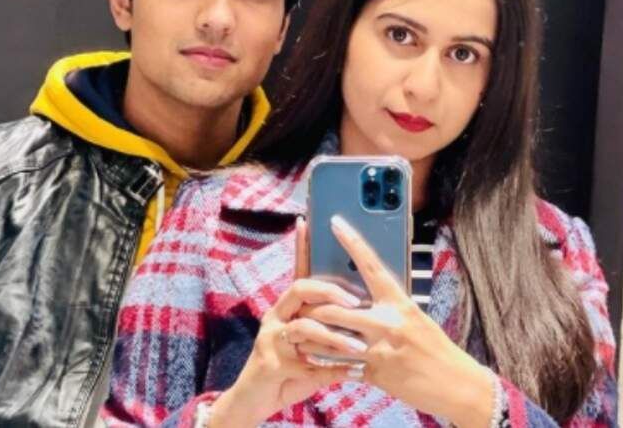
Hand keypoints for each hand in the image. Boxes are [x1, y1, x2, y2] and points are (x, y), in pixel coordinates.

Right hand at [210, 220, 369, 427]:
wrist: (257, 400)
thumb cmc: (290, 369)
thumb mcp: (312, 346)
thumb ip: (332, 330)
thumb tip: (366, 315)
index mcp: (287, 307)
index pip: (298, 270)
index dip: (301, 246)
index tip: (307, 221)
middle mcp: (277, 316)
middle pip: (301, 289)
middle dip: (331, 292)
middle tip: (357, 302)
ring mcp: (272, 338)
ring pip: (305, 325)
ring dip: (336, 337)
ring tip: (359, 348)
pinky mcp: (273, 362)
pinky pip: (308, 362)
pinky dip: (334, 369)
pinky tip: (354, 373)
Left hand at [297, 216, 497, 427]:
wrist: (456, 385)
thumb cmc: (436, 348)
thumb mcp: (415, 319)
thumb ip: (390, 306)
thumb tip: (366, 293)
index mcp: (400, 303)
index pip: (371, 265)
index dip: (351, 242)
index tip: (334, 222)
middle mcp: (388, 322)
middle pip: (336, 308)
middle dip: (313, 307)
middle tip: (300, 303)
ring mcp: (380, 349)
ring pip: (332, 337)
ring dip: (312, 335)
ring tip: (297, 330)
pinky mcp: (375, 373)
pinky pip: (339, 364)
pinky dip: (324, 360)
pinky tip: (311, 356)